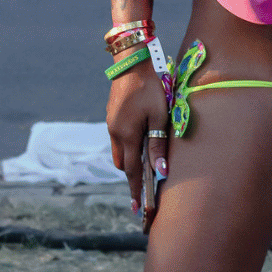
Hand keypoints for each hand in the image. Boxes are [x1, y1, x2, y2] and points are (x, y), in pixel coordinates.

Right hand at [106, 60, 169, 214]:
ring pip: (119, 151)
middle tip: (144, 190)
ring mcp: (111, 124)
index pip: (132, 171)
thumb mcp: (159, 116)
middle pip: (123, 164)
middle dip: (132, 178)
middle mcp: (115, 132)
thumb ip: (158, 144)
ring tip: (145, 168)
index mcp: (126, 135)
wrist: (130, 63)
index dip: (136, 190)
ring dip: (130, 161)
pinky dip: (128, 147)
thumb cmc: (150, 88)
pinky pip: (118, 139)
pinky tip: (139, 143)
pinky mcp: (112, 116)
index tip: (138, 209)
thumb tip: (160, 171)